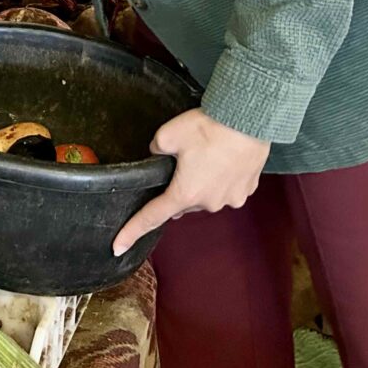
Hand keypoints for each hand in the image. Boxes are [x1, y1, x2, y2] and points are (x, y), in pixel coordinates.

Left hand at [111, 108, 269, 255]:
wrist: (249, 120)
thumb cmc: (209, 128)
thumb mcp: (167, 135)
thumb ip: (155, 150)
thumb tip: (157, 154)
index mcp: (184, 194)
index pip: (151, 217)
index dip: (132, 231)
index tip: (118, 247)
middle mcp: (209, 203)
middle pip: (182, 201)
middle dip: (178, 186)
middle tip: (182, 160)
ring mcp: (231, 199)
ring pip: (206, 195)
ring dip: (202, 181)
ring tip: (207, 154)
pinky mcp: (247, 189)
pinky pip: (227, 188)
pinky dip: (221, 177)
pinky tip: (223, 156)